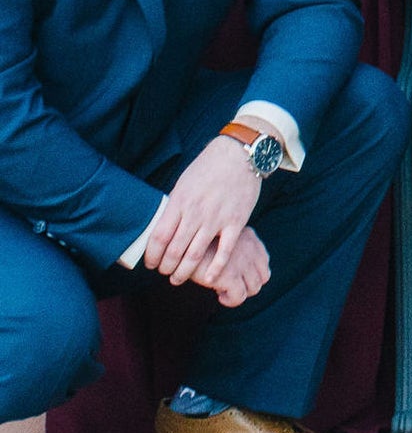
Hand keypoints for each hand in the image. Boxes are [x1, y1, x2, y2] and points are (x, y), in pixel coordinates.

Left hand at [143, 135, 261, 285]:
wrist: (240, 153)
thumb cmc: (209, 167)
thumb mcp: (184, 183)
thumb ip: (175, 207)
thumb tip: (162, 229)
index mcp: (180, 201)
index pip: (159, 237)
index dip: (151, 256)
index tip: (151, 263)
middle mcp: (196, 212)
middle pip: (174, 251)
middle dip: (166, 268)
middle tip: (165, 273)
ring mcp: (217, 218)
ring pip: (195, 255)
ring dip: (183, 273)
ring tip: (178, 279)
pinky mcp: (236, 222)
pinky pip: (224, 252)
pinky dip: (215, 269)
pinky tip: (209, 279)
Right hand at [196, 225, 269, 307]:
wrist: (180, 244)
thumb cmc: (198, 242)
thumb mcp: (222, 239)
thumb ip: (236, 249)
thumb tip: (241, 274)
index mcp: (250, 237)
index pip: (264, 261)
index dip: (251, 274)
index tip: (235, 277)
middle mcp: (250, 248)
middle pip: (262, 277)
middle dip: (247, 286)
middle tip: (229, 286)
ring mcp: (242, 262)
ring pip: (254, 289)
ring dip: (239, 293)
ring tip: (222, 290)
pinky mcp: (231, 275)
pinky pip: (239, 297)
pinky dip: (230, 301)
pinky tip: (219, 296)